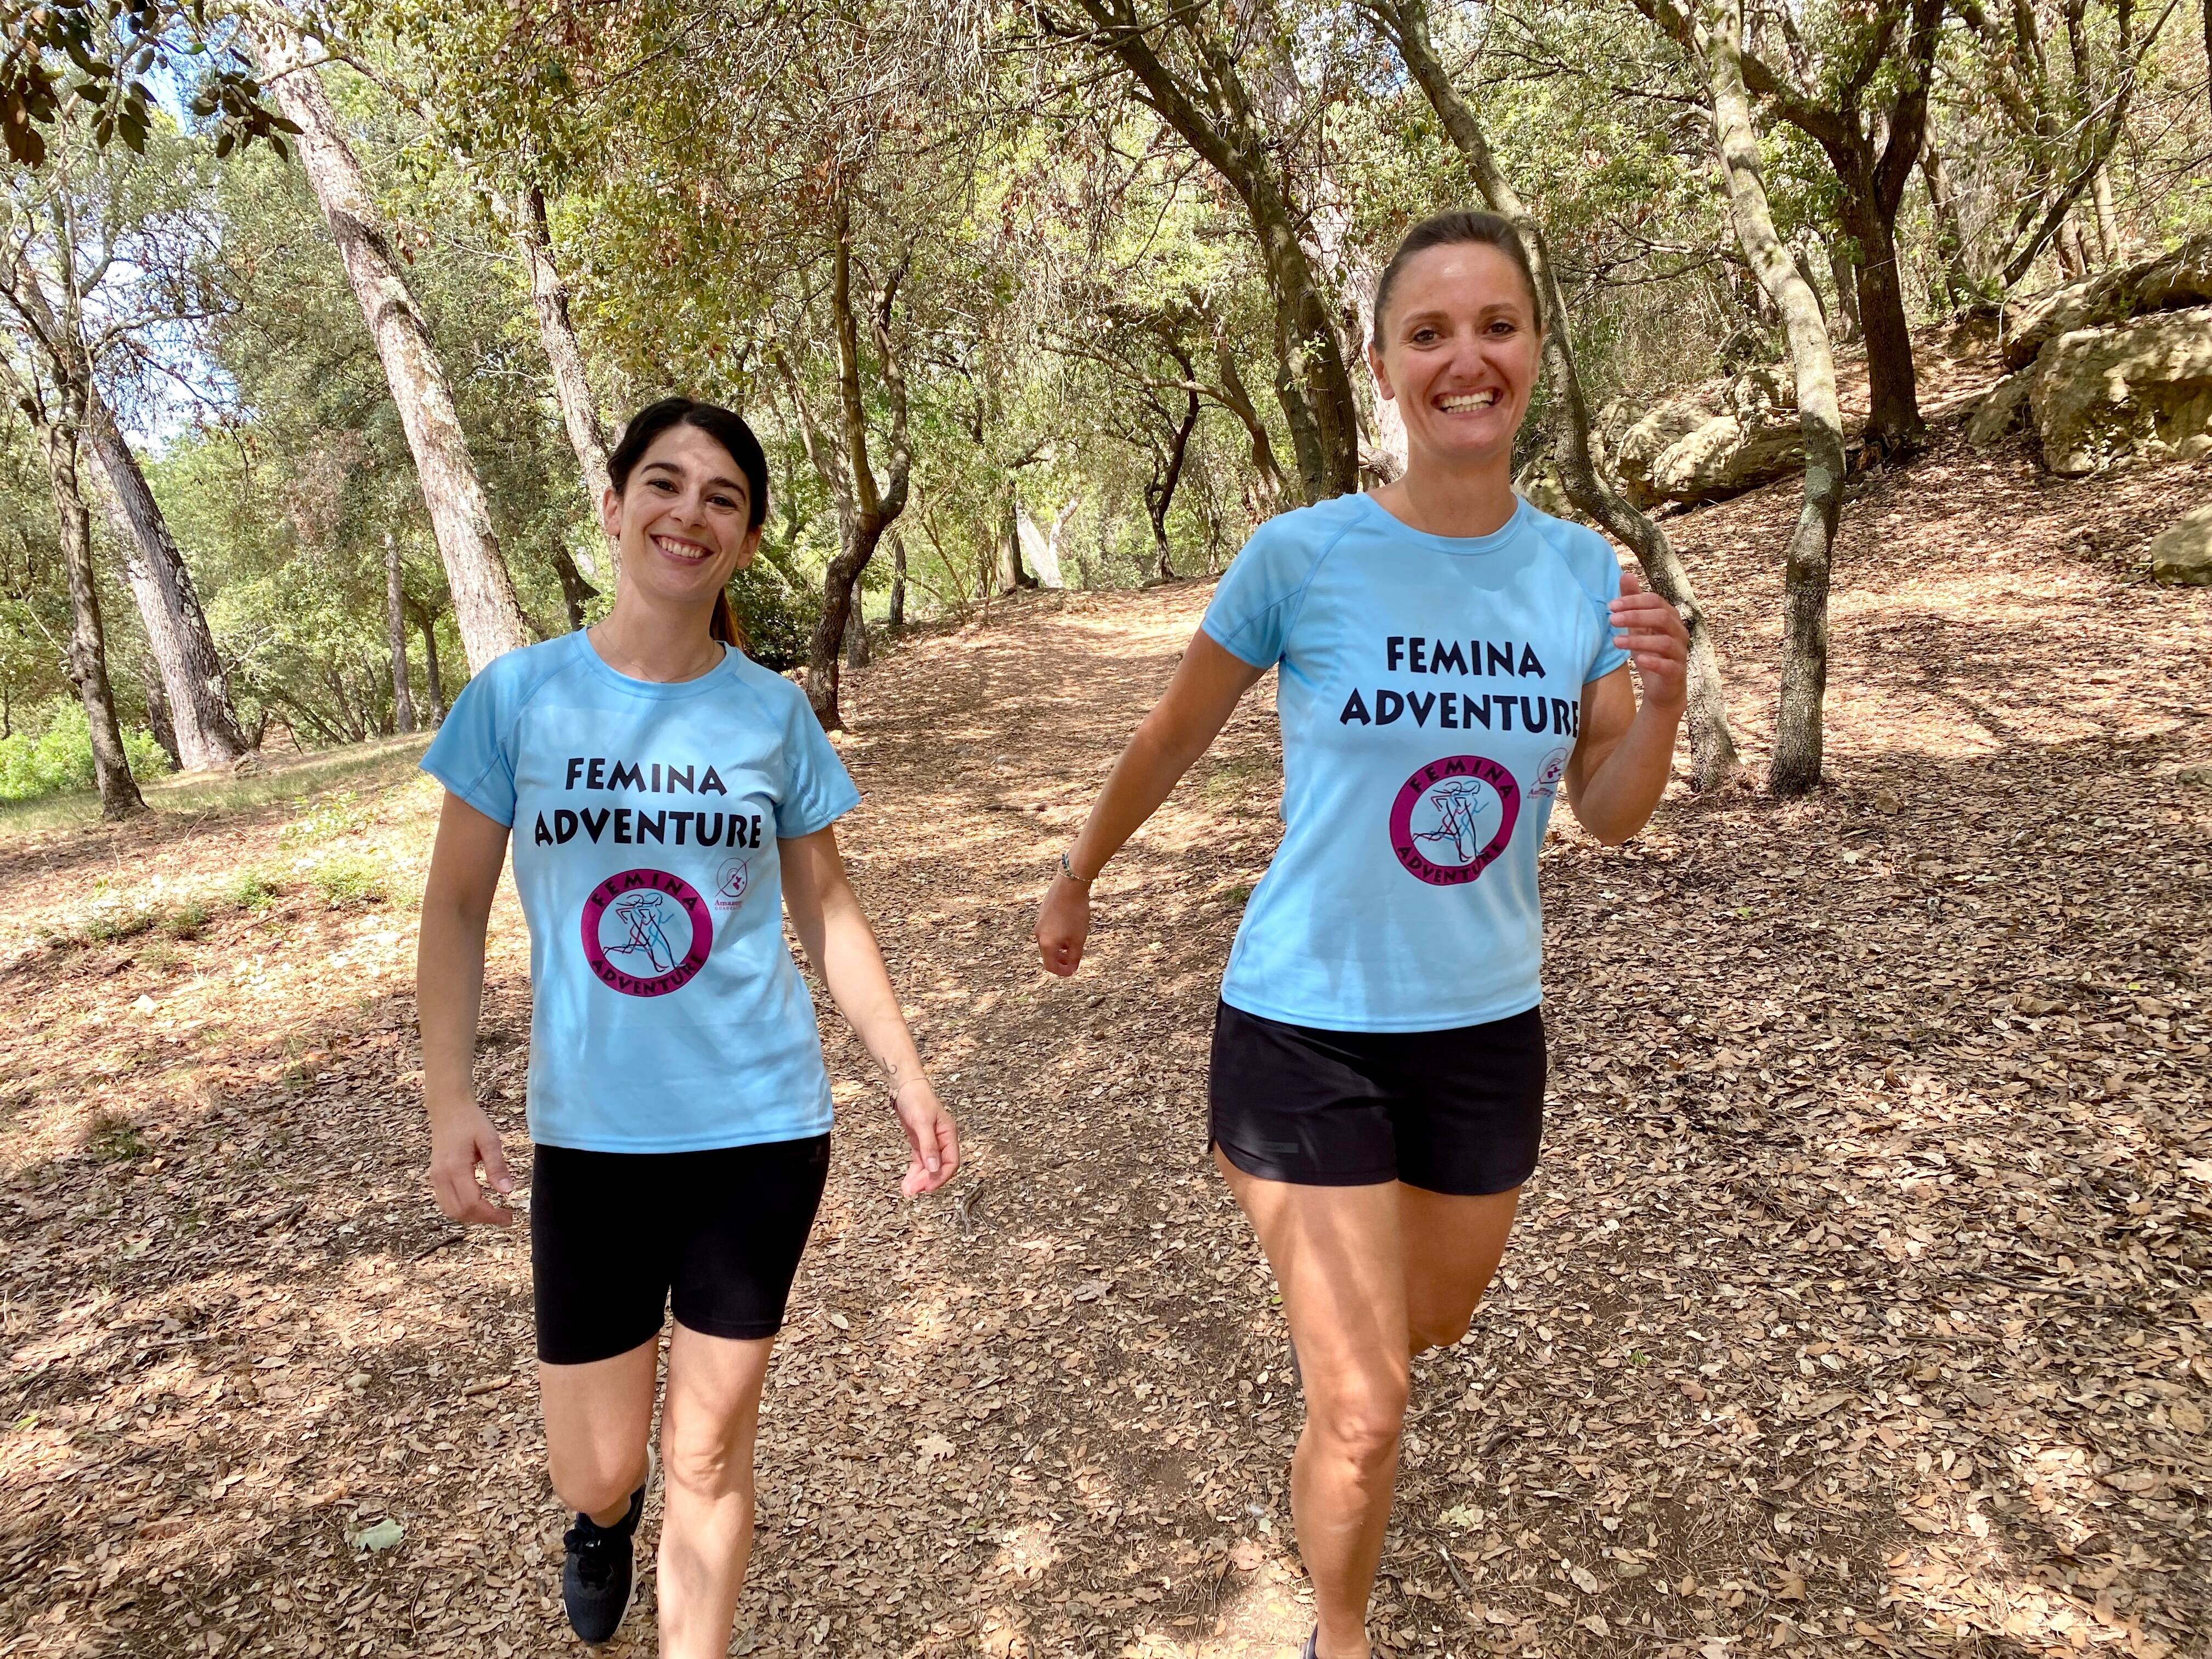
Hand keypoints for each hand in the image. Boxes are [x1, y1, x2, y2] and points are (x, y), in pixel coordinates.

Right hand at [425, 1099, 515, 1225]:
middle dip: (483, 1219)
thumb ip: (497, 1166)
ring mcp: (435, 1177)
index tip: (509, 1217)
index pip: (472, 1203)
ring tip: (492, 1212)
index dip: (491, 1215)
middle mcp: (441, 1176)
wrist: (448, 1108)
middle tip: (504, 1217)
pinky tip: (478, 1202)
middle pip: (460, 1212)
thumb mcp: (490, 1140)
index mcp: (455, 1168)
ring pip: (450, 1210)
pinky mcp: (435, 1176)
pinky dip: (461, 1208)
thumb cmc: (471, 1121)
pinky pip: (445, 1201)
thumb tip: (507, 1192)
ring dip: (471, 1216)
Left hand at [892, 1078, 959, 1195]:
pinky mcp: (920, 1142)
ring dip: (920, 1179)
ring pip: (929, 1167)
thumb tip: (934, 1168)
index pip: (951, 1162)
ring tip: (908, 1190)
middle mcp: (942, 1140)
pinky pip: (920, 1162)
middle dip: (927, 1180)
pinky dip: (914, 1172)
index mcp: (949, 1134)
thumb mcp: (922, 1122)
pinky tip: (907, 1181)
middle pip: (939, 1167)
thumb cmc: (916, 1098)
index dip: (941, 1177)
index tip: (927, 1188)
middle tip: (913, 1191)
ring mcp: (931, 1142)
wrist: (904, 1085)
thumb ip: (929, 1146)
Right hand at [1036, 872, 1090, 976]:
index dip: (1062, 972)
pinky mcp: (1042, 913)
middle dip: (1061, 960)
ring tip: (1073, 943)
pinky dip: (1057, 935)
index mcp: (1047, 944)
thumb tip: (1072, 968)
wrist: (1069, 887)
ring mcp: (1039, 923)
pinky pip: (1048, 930)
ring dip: (1059, 947)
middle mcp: (1039, 935)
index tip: (1072, 971)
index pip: (1050, 966)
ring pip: (1048, 941)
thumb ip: (1075, 957)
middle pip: (1048, 954)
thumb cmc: (1075, 914)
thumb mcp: (1079, 939)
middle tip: (1074, 960)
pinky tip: (1069, 928)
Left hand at [1609, 565, 1689, 715]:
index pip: (1655, 601)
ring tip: (1615, 641)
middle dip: (1635, 616)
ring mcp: (1680, 652)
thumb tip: (1625, 574)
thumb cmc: (1650, 652)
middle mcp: (1679, 632)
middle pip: (1661, 617)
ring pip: (1664, 642)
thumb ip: (1633, 602)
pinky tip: (1639, 660)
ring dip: (1638, 640)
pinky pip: (1668, 665)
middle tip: (1611, 620)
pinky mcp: (1677, 672)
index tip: (1611, 605)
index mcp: (1669, 617)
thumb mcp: (1638, 626)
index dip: (1634, 601)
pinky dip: (1654, 661)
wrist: (1662, 688)